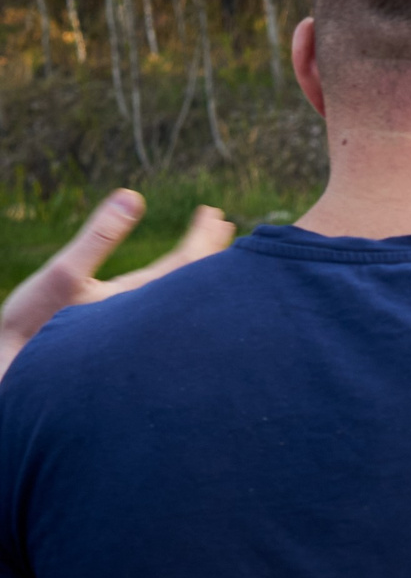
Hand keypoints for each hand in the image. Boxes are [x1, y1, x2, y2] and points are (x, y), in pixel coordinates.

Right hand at [0, 193, 232, 375]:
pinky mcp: (129, 343)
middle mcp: (153, 322)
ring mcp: (144, 334)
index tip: (214, 213)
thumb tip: (133, 197)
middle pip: (195, 282)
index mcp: (143, 303)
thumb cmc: (35, 330)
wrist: (22, 380)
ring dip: (197, 269)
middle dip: (209, 250)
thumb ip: (99, 238)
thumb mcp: (65, 276)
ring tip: (210, 247)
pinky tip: (176, 286)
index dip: (204, 238)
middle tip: (222, 222)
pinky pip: (168, 312)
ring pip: (184, 298)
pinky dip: (179, 289)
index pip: (190, 265)